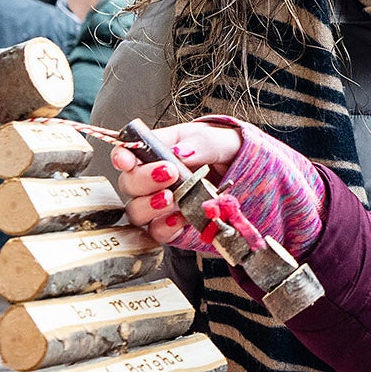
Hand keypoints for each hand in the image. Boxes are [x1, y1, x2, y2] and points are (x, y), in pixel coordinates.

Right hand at [111, 124, 245, 253]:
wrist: (249, 178)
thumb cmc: (226, 152)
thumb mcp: (219, 139)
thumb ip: (201, 143)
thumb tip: (179, 152)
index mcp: (158, 149)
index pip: (127, 152)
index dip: (120, 156)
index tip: (127, 161)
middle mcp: (153, 179)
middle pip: (128, 184)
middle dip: (143, 179)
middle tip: (169, 174)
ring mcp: (160, 205)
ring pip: (137, 211)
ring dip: (150, 206)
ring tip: (172, 199)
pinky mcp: (171, 226)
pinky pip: (157, 232)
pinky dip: (165, 227)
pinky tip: (180, 219)